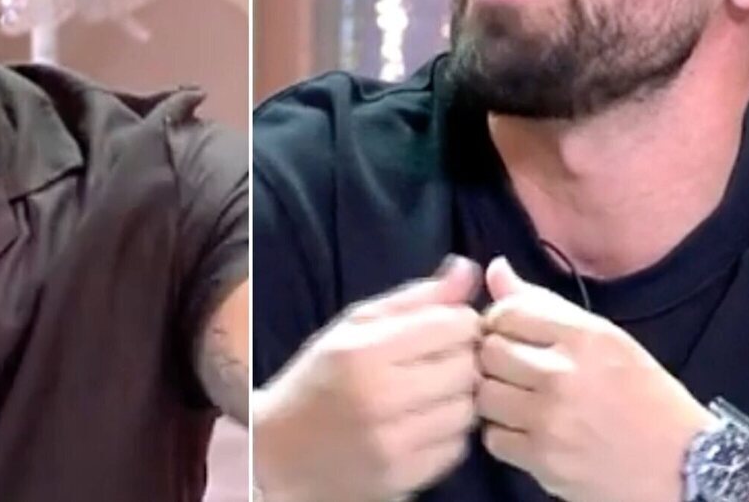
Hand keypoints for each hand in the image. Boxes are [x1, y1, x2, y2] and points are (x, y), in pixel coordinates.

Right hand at [254, 257, 483, 501]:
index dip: (458, 320)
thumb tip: (469, 268)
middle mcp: (381, 400)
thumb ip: (415, 298)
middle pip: (467, 367)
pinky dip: (448, 430)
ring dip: (458, 396)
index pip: (453, 325)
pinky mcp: (405, 479)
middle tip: (437, 359)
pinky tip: (422, 421)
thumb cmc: (317, 379)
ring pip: (468, 409)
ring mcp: (394, 446)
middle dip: (462, 357)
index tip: (443, 326)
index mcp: (364, 352)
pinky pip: (458, 446)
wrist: (279, 455)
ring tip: (429, 391)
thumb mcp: (353, 326)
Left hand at [477, 258, 713, 501]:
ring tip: (522, 402)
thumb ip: (543, 304)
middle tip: (517, 372)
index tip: (513, 336)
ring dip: (496, 398)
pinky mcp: (543, 461)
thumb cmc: (645, 397)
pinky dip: (504, 436)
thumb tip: (496, 269)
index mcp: (584, 336)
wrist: (683, 465)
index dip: (501, 322)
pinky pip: (493, 438)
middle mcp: (563, 374)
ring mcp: (550, 419)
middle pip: (488, 351)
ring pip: (484, 395)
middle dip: (495, 360)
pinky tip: (528, 431)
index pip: (506, 311)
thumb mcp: (605, 338)